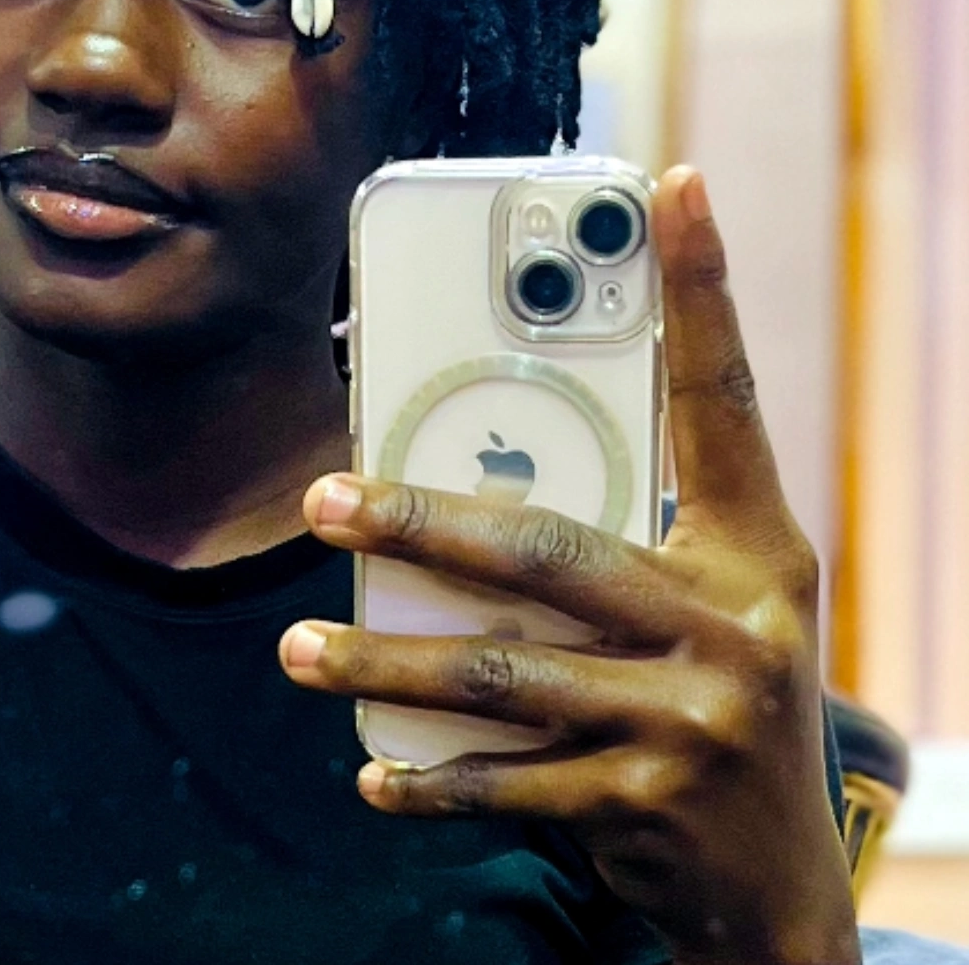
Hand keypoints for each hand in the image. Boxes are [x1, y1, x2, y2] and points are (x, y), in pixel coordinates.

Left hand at [279, 167, 859, 964]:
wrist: (775, 884)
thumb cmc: (716, 698)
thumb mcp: (701, 602)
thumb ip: (614, 531)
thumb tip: (460, 466)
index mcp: (754, 548)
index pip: (722, 397)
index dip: (702, 289)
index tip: (670, 187)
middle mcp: (733, 623)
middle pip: (548, 545)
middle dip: (420, 522)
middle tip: (323, 501)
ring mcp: (692, 721)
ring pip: (503, 669)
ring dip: (386, 661)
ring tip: (297, 654)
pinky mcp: (644, 805)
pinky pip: (509, 780)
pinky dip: (431, 775)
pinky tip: (372, 770)